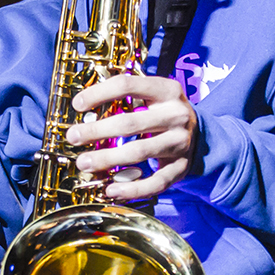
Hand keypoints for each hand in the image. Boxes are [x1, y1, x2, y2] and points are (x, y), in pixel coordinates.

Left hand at [65, 72, 198, 200]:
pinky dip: (132, 188)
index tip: (77, 105)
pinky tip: (111, 189)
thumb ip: (125, 96)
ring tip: (84, 163)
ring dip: (107, 159)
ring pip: (139, 152)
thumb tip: (82, 106)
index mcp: (167, 90)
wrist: (201, 133)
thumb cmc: (163, 112)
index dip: (99, 93)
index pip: (127, 85)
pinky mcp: (181, 167)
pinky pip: (156, 182)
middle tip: (73, 137)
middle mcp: (176, 115)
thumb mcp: (152, 95)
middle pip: (130, 123)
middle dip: (96, 131)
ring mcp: (181, 142)